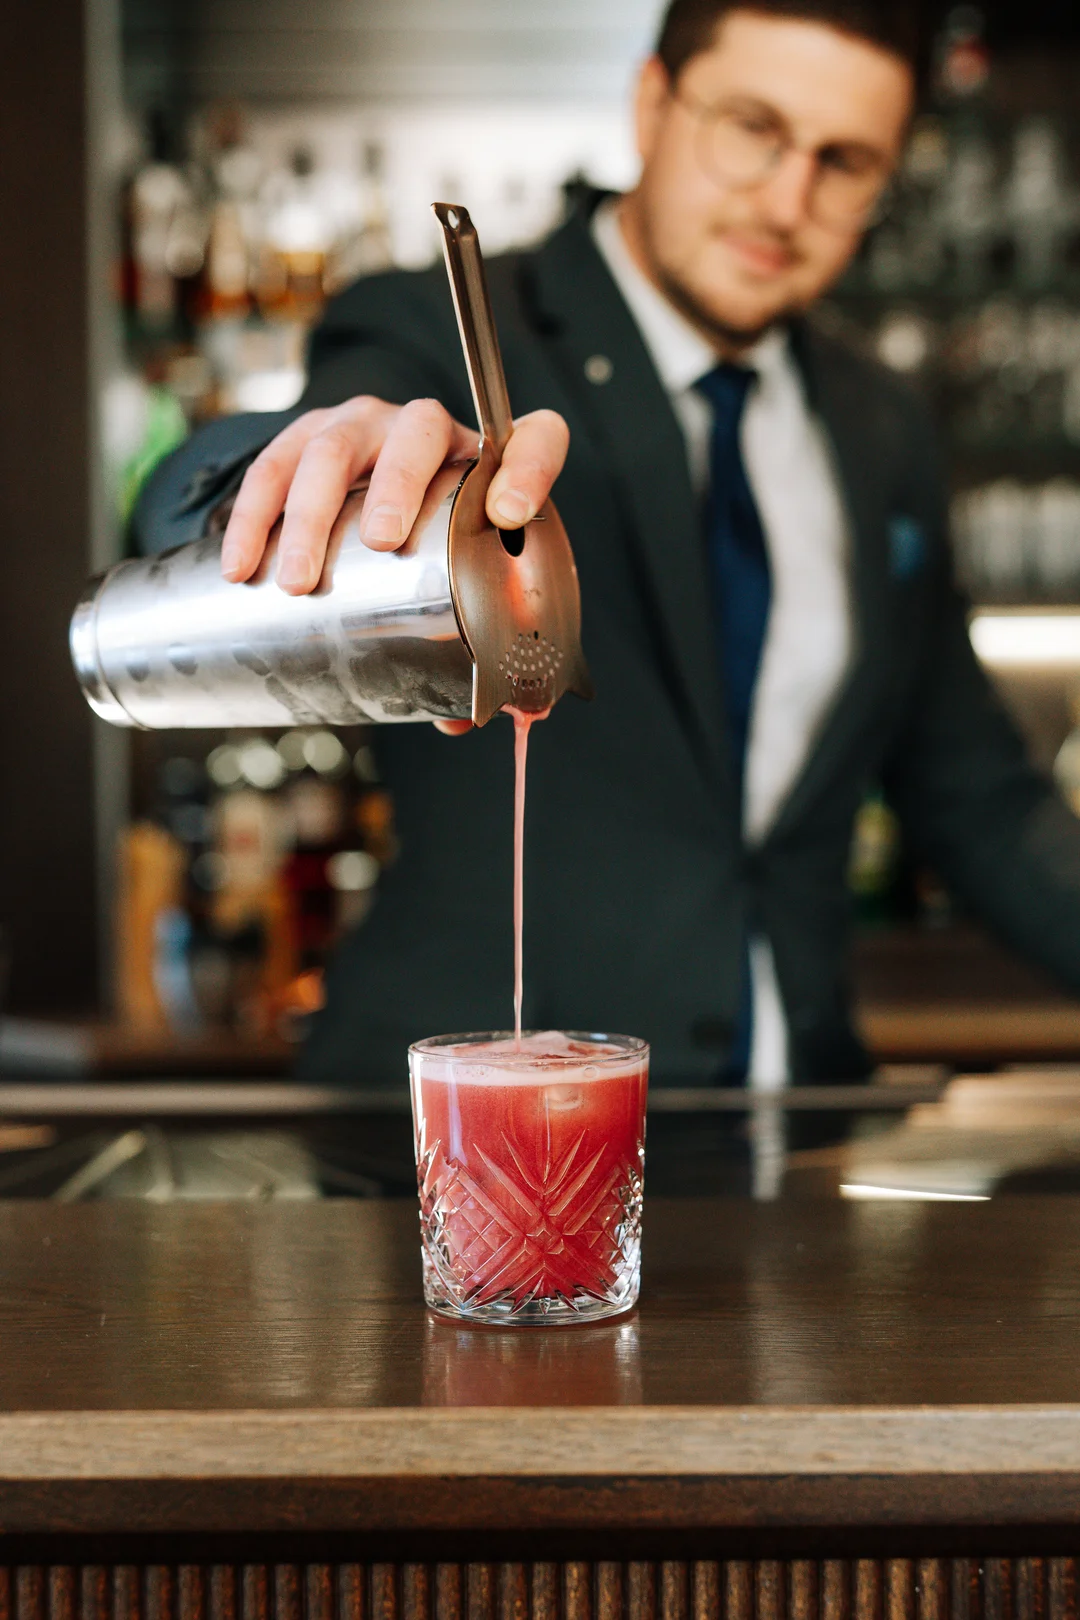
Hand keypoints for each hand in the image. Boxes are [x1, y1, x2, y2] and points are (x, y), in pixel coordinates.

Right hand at [219, 395, 568, 733]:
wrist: (373, 494)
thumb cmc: (434, 545)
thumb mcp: (460, 580)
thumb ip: (465, 645)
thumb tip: (457, 719)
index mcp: (490, 460)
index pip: (536, 440)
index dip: (530, 469)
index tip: (510, 514)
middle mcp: (430, 428)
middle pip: (419, 431)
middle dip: (396, 484)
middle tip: (379, 540)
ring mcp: (365, 425)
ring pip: (333, 447)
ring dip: (310, 513)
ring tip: (298, 579)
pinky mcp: (307, 436)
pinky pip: (273, 466)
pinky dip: (252, 517)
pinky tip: (242, 564)